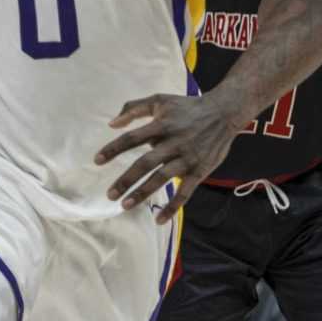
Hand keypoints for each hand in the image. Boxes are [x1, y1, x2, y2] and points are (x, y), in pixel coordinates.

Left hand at [97, 92, 242, 221]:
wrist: (224, 112)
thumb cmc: (188, 107)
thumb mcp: (160, 100)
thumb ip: (134, 108)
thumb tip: (112, 123)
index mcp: (161, 125)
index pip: (132, 138)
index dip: (114, 149)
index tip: (97, 161)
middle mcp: (173, 142)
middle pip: (145, 163)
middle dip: (126, 179)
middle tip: (110, 194)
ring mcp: (187, 158)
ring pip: (162, 178)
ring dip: (143, 193)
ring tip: (125, 205)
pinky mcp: (199, 170)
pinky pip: (185, 192)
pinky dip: (172, 207)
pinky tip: (159, 220)